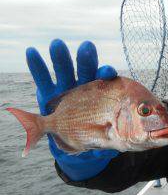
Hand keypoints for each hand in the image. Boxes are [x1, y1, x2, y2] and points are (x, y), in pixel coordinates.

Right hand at [27, 39, 118, 180]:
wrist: (76, 148)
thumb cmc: (94, 140)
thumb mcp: (102, 144)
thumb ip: (103, 143)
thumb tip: (106, 150)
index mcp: (102, 96)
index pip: (106, 83)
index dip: (106, 76)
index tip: (108, 72)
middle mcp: (84, 89)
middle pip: (86, 71)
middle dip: (86, 59)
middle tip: (87, 48)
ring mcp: (66, 89)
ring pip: (64, 71)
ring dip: (60, 58)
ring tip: (57, 45)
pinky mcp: (48, 93)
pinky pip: (42, 78)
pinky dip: (37, 66)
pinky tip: (32, 52)